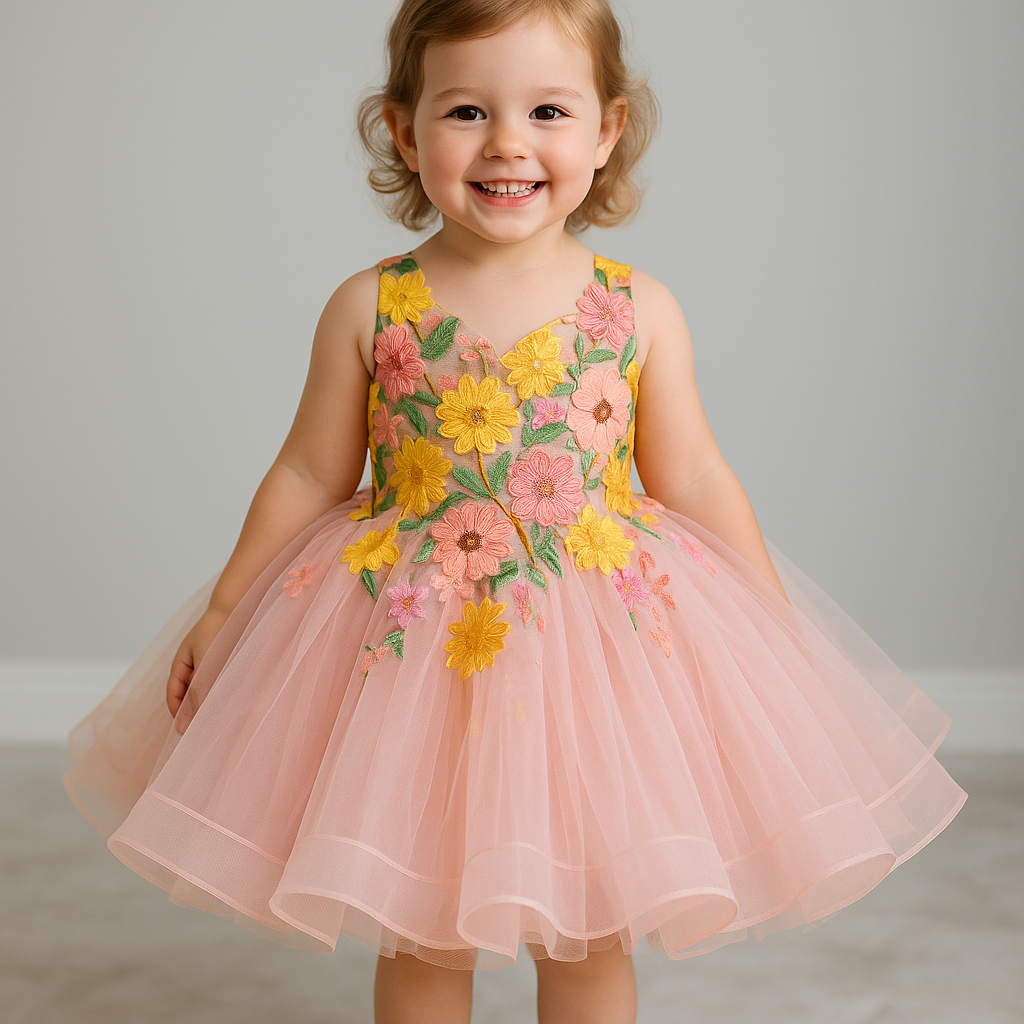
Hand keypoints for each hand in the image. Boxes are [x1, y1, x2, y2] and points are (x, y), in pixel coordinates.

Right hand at [166, 607, 228, 733]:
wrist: (235, 607)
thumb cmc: (216, 630)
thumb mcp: (205, 661)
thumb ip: (199, 689)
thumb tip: (189, 718)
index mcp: (180, 665)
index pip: (173, 695)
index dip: (177, 714)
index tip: (184, 731)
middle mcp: (192, 666)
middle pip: (187, 696)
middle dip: (193, 714)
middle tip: (202, 733)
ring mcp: (206, 665)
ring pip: (203, 692)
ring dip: (208, 705)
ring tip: (218, 722)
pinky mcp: (221, 665)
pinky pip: (218, 684)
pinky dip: (221, 695)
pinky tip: (232, 703)